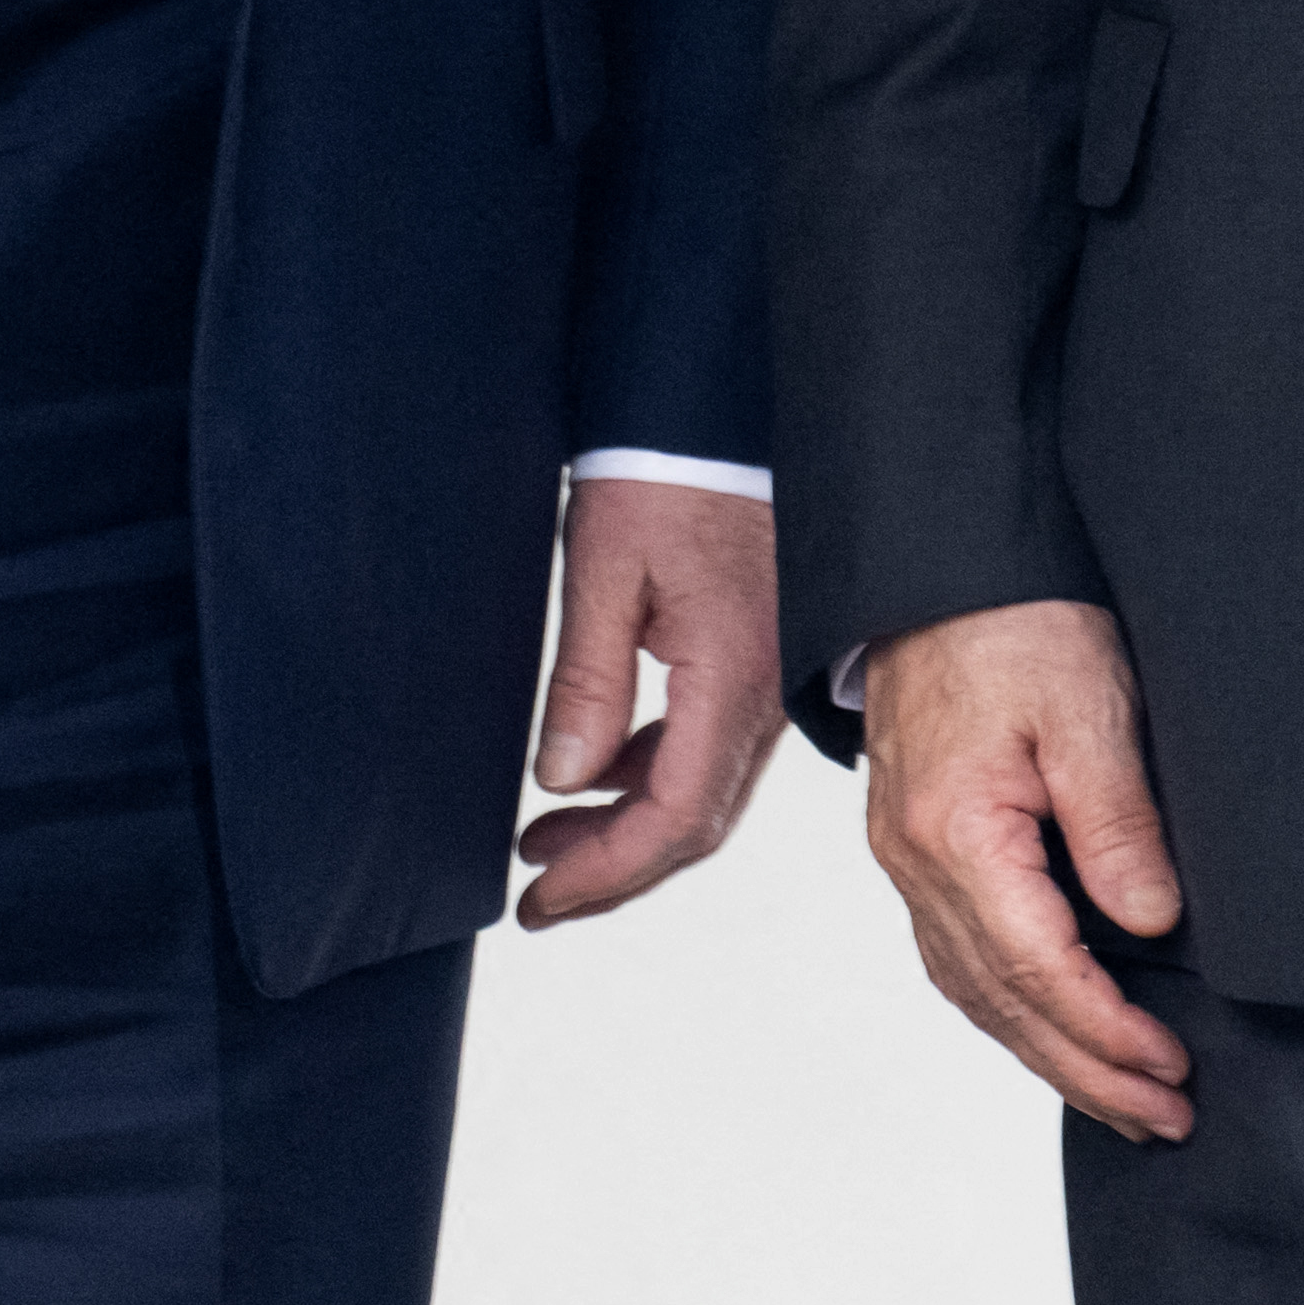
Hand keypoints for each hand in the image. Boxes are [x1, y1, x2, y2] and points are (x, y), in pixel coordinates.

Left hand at [511, 477, 783, 926]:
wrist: (721, 403)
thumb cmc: (672, 467)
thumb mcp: (607, 568)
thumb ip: (589, 682)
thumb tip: (563, 780)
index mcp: (731, 677)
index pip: (675, 818)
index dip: (606, 874)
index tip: (540, 901)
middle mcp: (762, 691)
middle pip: (696, 822)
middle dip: (614, 869)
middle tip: (538, 896)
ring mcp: (765, 675)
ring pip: (703, 787)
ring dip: (628, 825)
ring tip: (547, 840)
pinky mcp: (755, 653)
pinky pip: (707, 742)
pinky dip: (650, 775)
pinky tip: (596, 772)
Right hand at [857, 598, 1195, 1140]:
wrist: (940, 558)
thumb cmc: (1013, 616)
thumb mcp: (1087, 705)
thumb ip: (1116, 821)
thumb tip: (1152, 924)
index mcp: (952, 831)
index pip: (1036, 970)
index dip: (1108, 1033)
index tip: (1172, 1071)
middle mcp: (914, 860)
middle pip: (1000, 1002)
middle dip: (1085, 1071)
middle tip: (1164, 1118)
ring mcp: (906, 855)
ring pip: (973, 990)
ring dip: (1048, 1052)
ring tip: (1122, 1097)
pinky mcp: (916, 841)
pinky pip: (958, 954)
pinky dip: (1011, 1006)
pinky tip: (1051, 1026)